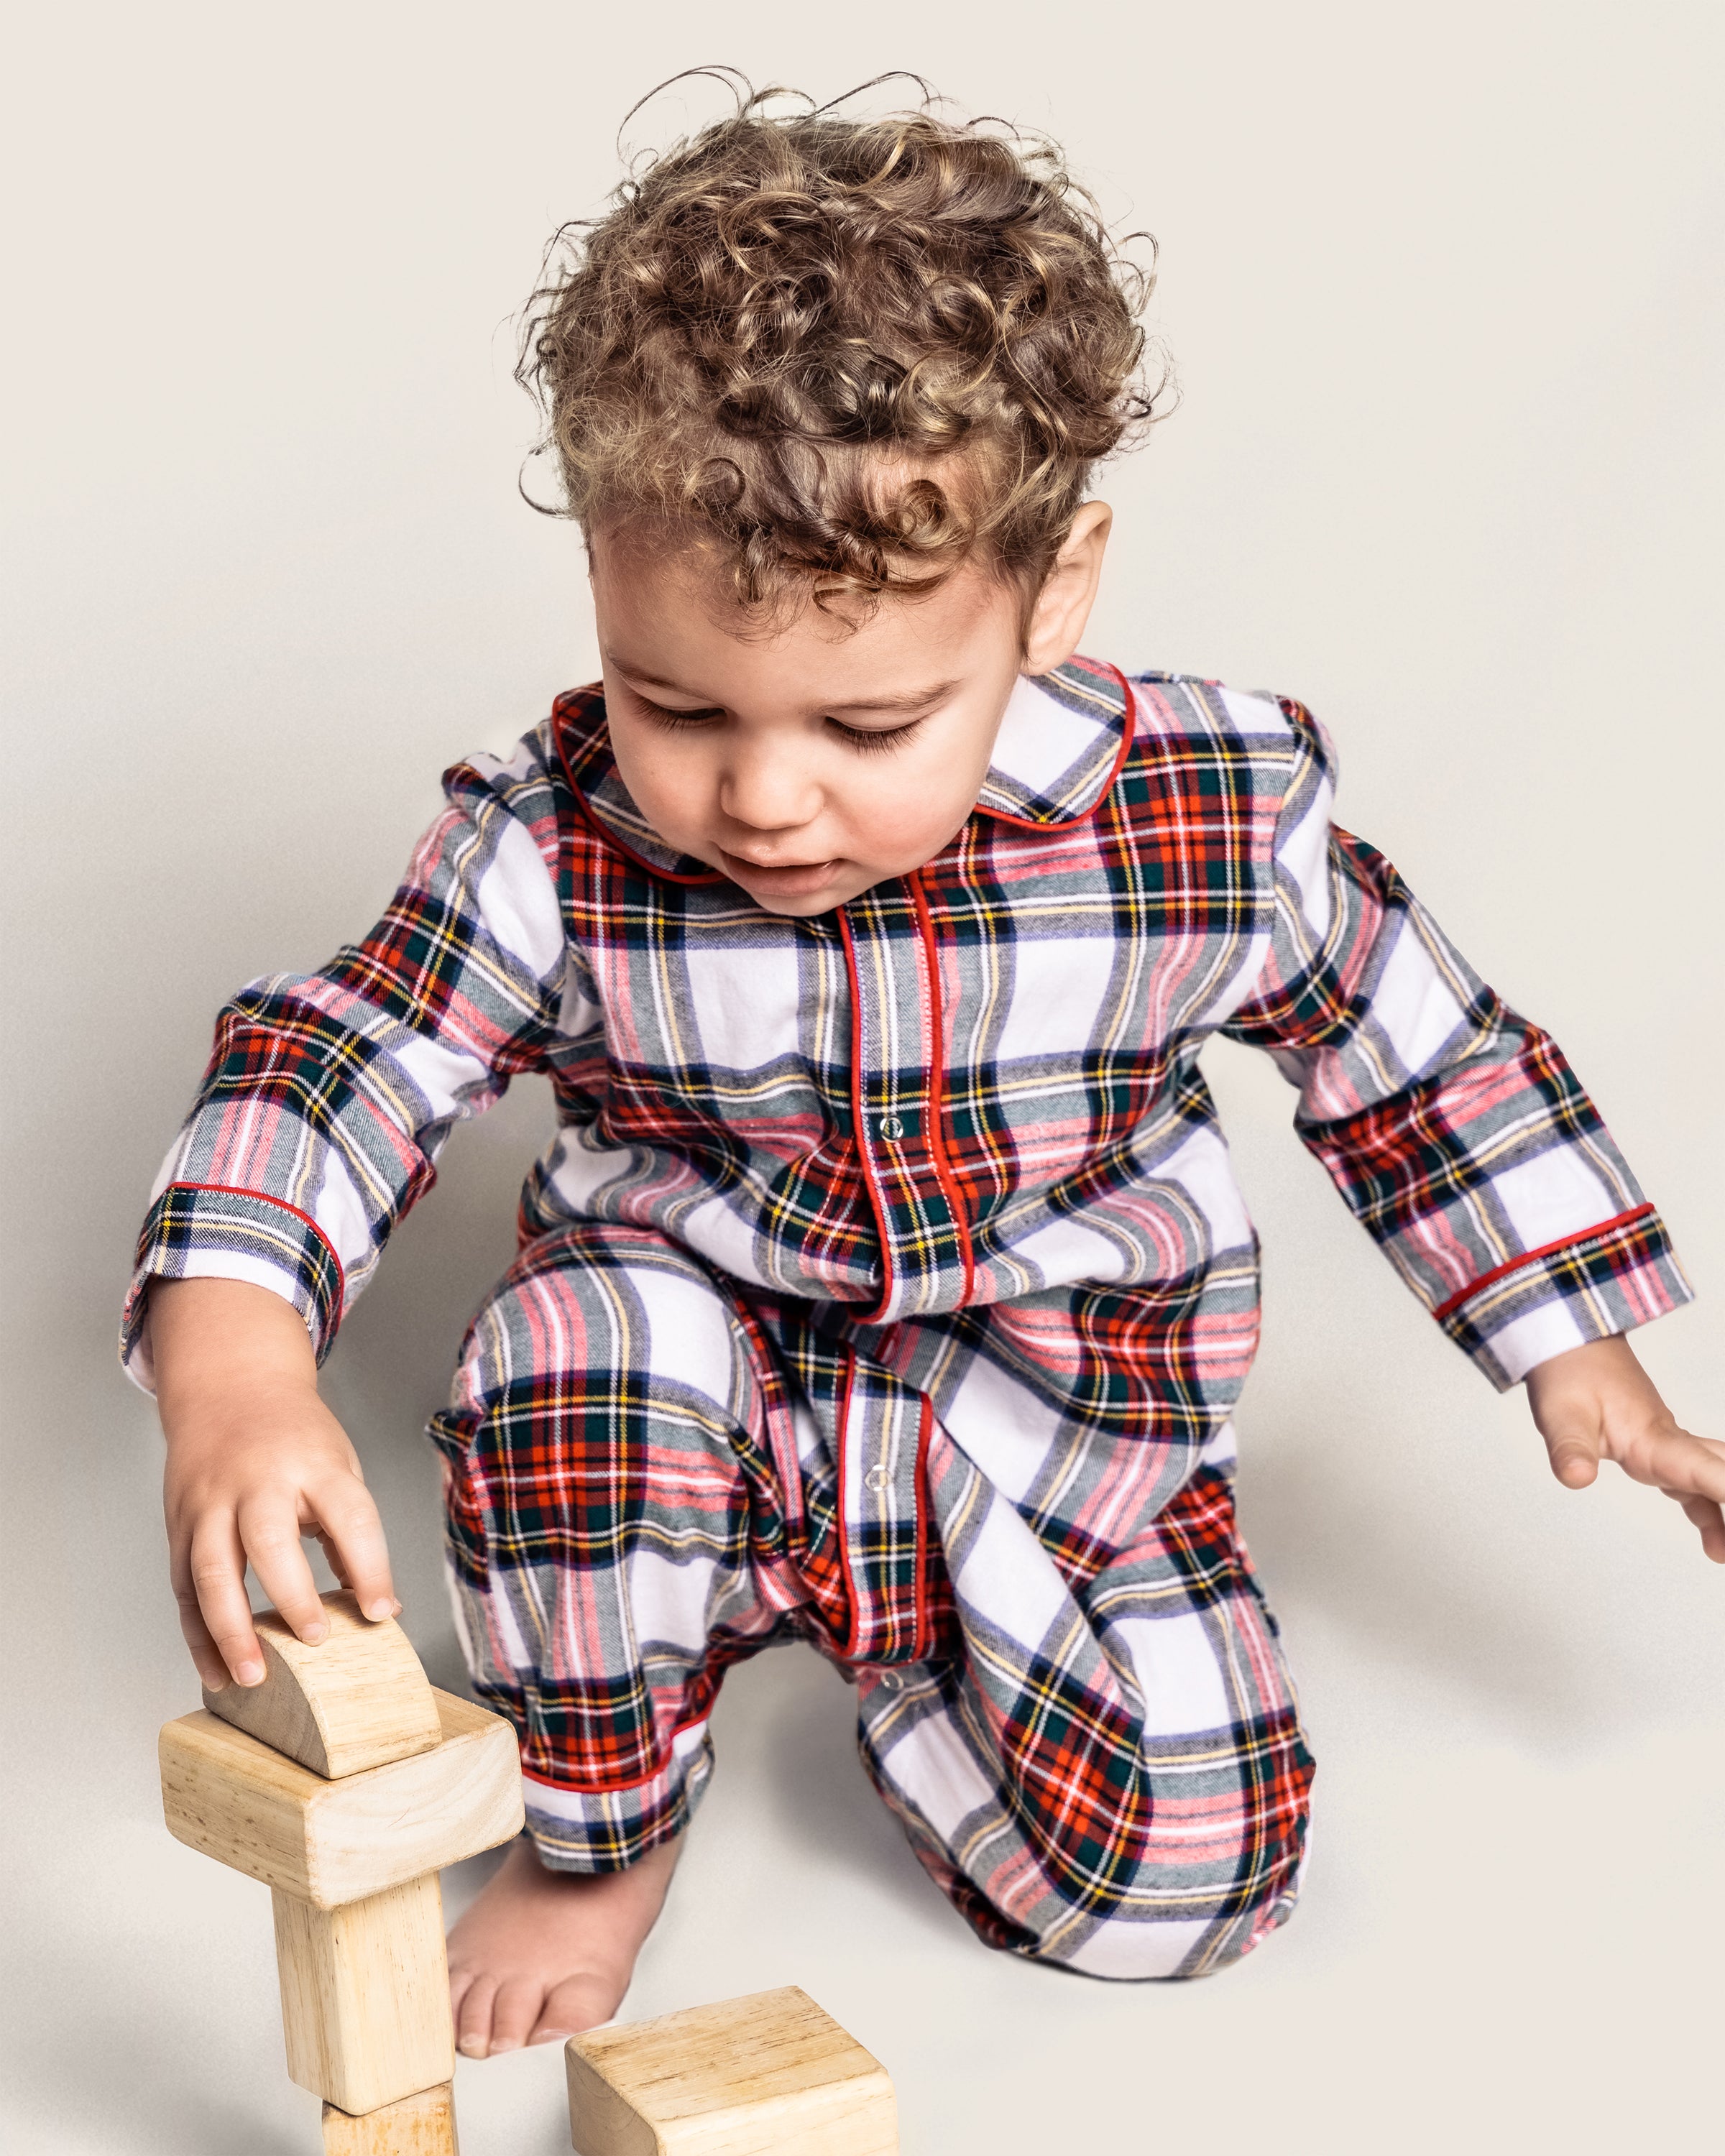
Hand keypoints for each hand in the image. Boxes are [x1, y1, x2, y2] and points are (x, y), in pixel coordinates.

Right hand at [151, 1277, 398, 1688]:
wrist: (229, 1387)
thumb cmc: (295, 1435)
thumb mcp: (339, 1465)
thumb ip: (353, 1532)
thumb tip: (377, 1606)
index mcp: (313, 1464)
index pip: (348, 1517)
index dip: (369, 1568)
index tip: (382, 1613)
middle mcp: (257, 1483)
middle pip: (268, 1541)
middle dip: (291, 1596)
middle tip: (315, 1642)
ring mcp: (210, 1504)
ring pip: (211, 1572)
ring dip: (229, 1631)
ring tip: (254, 1677)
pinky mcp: (180, 1525)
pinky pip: (183, 1588)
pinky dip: (197, 1634)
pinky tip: (217, 1669)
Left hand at [1525, 1333, 1724, 1561]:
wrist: (1571, 1343)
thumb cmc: (1568, 1373)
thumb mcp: (1559, 1414)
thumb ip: (1569, 1449)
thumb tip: (1577, 1479)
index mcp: (1653, 1438)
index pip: (1700, 1470)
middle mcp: (1671, 1441)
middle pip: (1722, 1474)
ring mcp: (1670, 1444)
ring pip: (1715, 1476)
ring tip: (1723, 1553)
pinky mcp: (1660, 1448)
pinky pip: (1697, 1480)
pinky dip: (1711, 1506)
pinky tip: (1715, 1538)